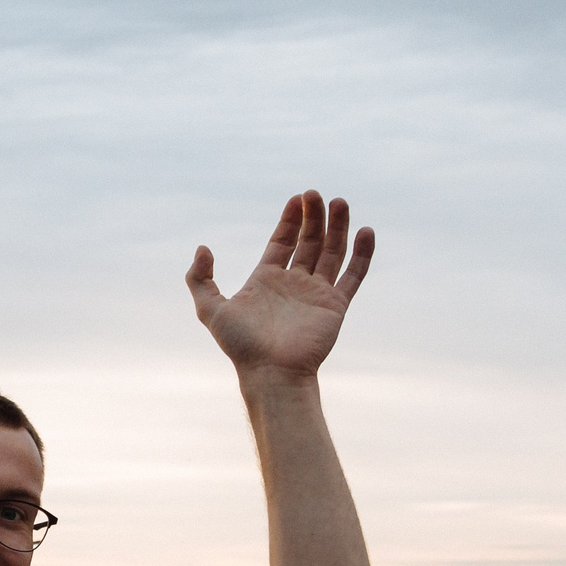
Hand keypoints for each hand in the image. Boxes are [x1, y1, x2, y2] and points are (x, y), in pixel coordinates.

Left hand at [187, 191, 374, 380]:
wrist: (271, 372)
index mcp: (267, 280)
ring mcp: (316, 293)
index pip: (282, 242)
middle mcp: (293, 283)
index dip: (289, 221)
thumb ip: (200, 278)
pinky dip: (361, 254)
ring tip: (340, 202)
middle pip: (308, 242)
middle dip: (312, 217)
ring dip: (337, 227)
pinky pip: (353, 275)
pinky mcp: (335, 305)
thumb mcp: (209, 308)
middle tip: (315, 194)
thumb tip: (202, 248)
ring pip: (331, 252)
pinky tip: (365, 231)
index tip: (296, 198)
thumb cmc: (241, 345)